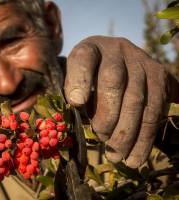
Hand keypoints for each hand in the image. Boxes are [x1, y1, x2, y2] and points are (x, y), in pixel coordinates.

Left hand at [64, 36, 167, 167]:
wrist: (117, 61)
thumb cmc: (88, 76)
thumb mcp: (74, 78)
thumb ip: (72, 92)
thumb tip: (76, 112)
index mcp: (90, 48)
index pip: (83, 59)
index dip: (80, 79)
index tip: (76, 103)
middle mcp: (117, 49)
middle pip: (113, 81)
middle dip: (107, 115)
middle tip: (101, 137)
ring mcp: (142, 62)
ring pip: (137, 100)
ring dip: (127, 133)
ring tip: (116, 156)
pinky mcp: (160, 77)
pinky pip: (154, 111)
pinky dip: (144, 138)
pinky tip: (134, 157)